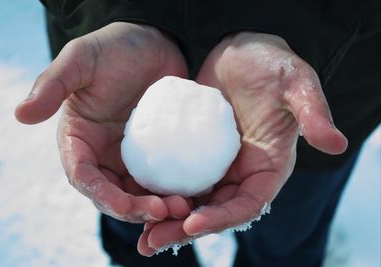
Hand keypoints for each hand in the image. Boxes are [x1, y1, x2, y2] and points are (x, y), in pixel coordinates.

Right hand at [15, 22, 190, 222]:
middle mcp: (103, 154)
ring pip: (140, 193)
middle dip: (135, 209)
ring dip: (158, 206)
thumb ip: (52, 84)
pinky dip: (174, 190)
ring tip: (183, 206)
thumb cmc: (113, 48)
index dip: (102, 195)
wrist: (152, 42)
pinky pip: (163, 179)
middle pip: (113, 194)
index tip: (125, 206)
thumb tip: (20, 114)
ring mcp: (131, 156)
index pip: (84, 176)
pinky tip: (193, 193)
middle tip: (164, 210)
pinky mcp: (157, 152)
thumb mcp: (81, 59)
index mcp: (79, 140)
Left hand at [138, 32, 347, 254]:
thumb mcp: (296, 82)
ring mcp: (215, 163)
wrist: (242, 52)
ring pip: (192, 199)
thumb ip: (312, 111)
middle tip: (153, 242)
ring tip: (139, 233)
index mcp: (268, 166)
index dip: (223, 217)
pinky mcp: (193, 150)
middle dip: (185, 228)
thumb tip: (336, 143)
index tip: (193, 222)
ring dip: (167, 218)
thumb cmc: (272, 65)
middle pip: (214, 210)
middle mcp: (240, 172)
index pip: (248, 202)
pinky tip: (134, 196)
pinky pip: (176, 175)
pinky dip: (159, 190)